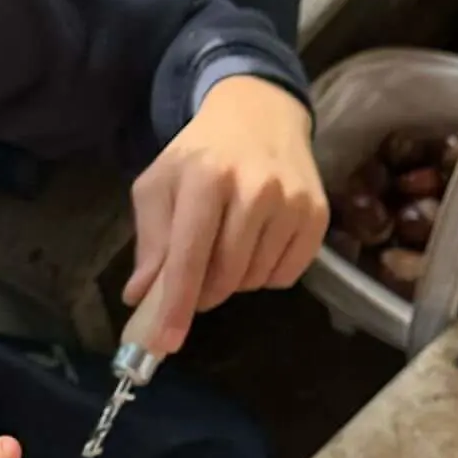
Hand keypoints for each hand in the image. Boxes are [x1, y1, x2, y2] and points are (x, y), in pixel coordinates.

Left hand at [125, 77, 328, 355]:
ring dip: (234, 280)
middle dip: (202, 292)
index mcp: (206, 178)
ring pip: (255, 279)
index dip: (176, 305)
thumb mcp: (159, 186)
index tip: (165, 343)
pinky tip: (256, 244)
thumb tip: (140, 295)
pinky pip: (286, 276)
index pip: (189, 257)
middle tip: (194, 276)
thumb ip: (149, 241)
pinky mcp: (317, 215)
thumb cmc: (199, 154)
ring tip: (227, 245)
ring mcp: (292, 202)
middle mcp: (255, 189)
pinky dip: (265, 273)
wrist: (260, 114)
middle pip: (224, 276)